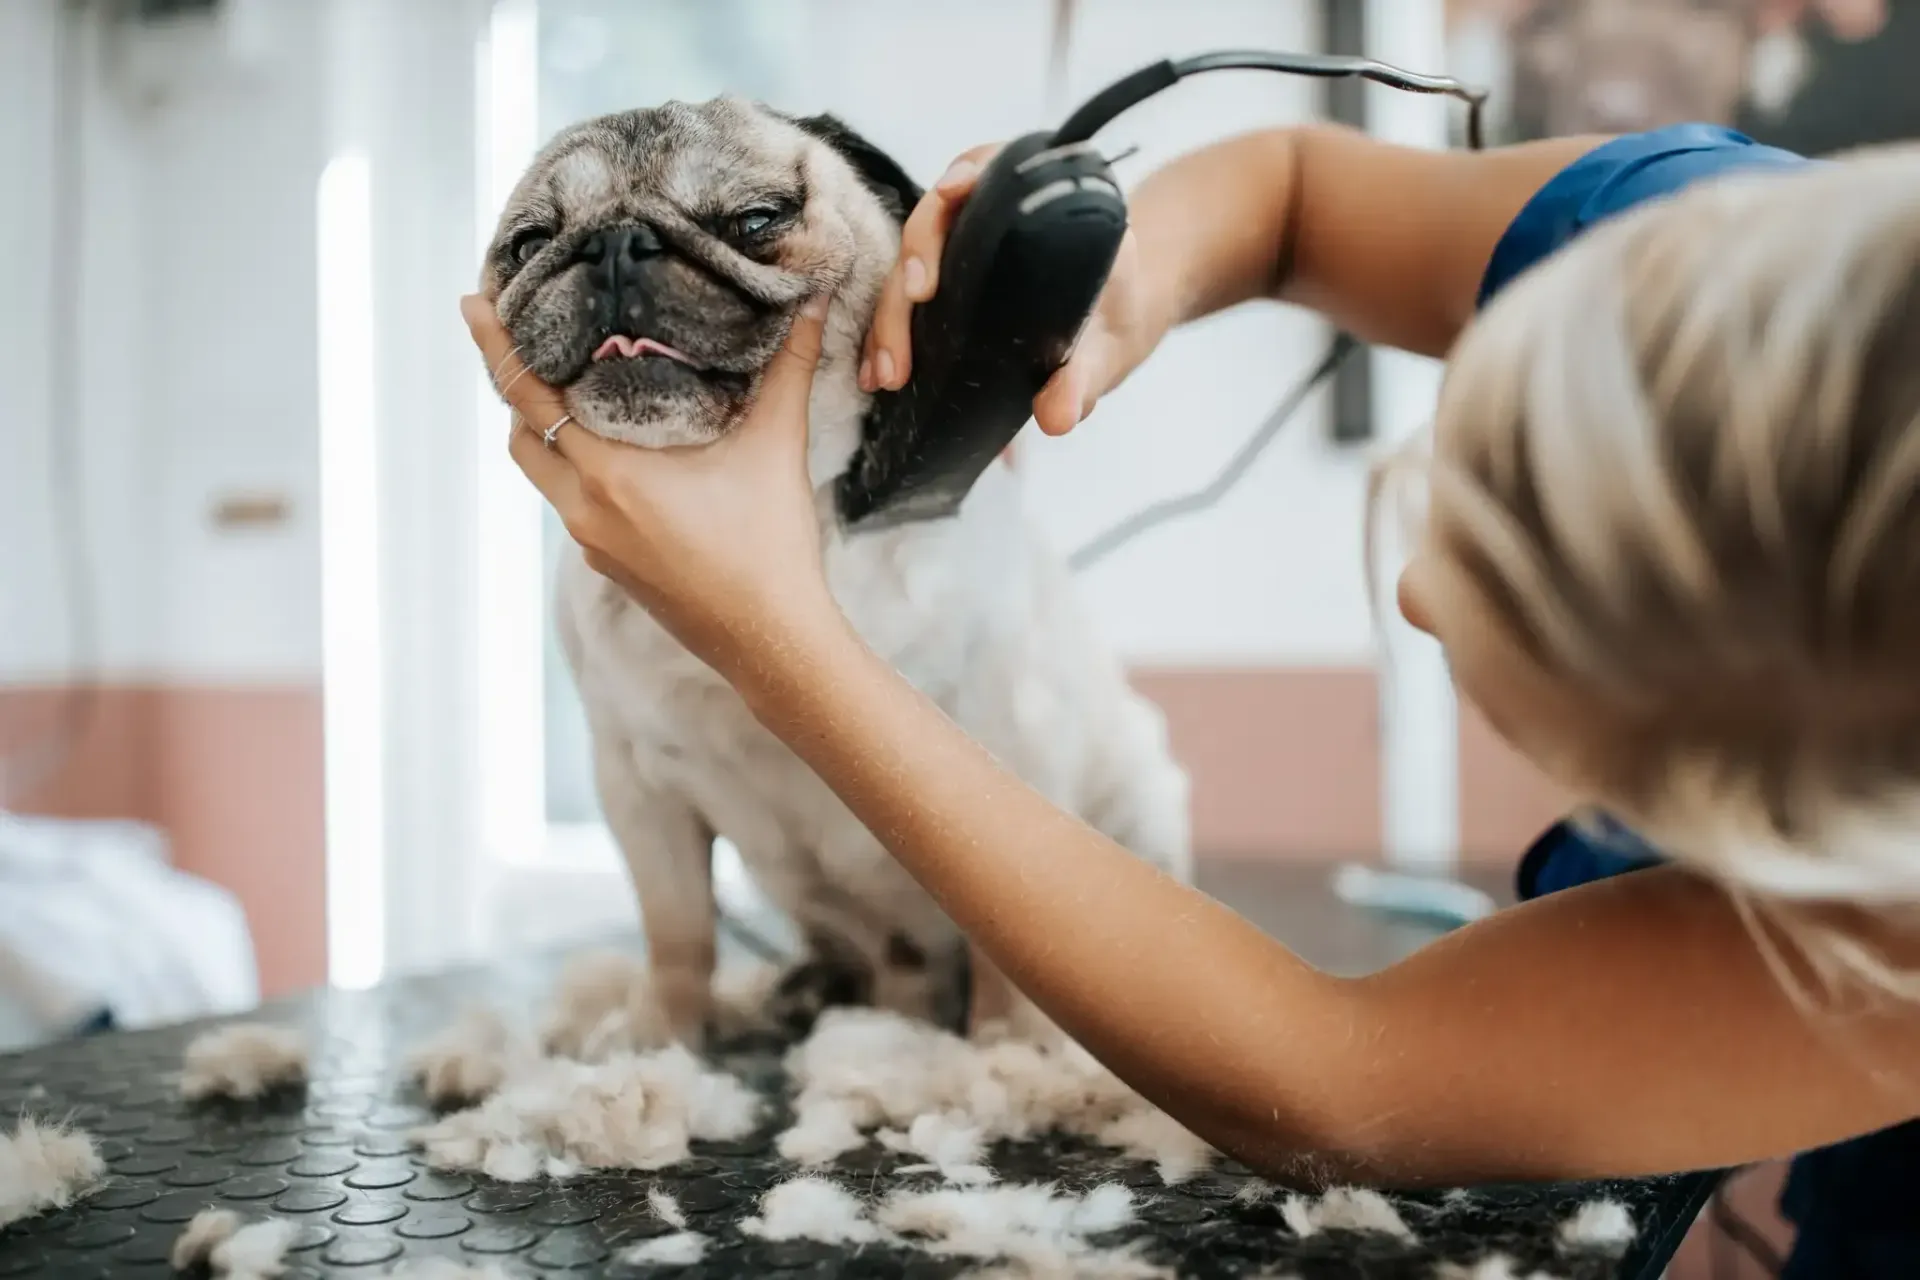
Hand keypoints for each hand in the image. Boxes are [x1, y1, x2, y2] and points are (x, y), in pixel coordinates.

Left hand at [464, 293, 842, 672]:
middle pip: (521, 435)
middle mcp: (586, 510)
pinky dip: (575, 467)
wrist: (773, 643)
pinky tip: (614, 452)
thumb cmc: (770, 550)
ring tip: (567, 389)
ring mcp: (595, 544)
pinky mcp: (612, 567)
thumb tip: (812, 303)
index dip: (496, 344)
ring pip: (543, 474)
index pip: (528, 396)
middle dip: (515, 385)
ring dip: (543, 430)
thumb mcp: (777, 449)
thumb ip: (788, 370)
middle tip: (522, 337)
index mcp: (609, 475)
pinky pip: (572, 505)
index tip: (473, 301)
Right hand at [860, 144, 1162, 436]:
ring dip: (891, 316)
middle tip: (908, 331)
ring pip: (912, 261)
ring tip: (886, 374)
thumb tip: (1058, 416)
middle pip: (938, 219)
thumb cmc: (1116, 319)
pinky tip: (877, 372)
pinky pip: (908, 294)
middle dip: (912, 271)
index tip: (949, 197)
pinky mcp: (947, 277)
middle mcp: (994, 213)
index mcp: (1044, 202)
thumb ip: (1087, 376)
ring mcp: (963, 245)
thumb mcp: (1110, 349)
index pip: (996, 167)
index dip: (966, 175)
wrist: (1111, 327)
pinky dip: (891, 331)